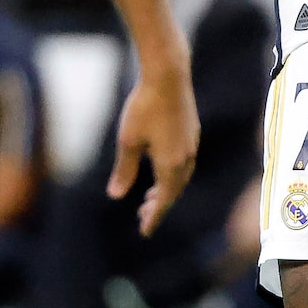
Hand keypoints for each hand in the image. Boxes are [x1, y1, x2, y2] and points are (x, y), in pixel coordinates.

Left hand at [108, 56, 199, 235]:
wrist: (168, 75)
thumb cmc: (144, 107)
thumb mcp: (128, 141)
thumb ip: (124, 171)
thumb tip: (116, 196)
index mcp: (171, 165)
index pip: (163, 201)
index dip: (153, 217)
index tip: (144, 231)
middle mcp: (186, 158)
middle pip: (174, 192)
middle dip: (159, 206)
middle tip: (142, 216)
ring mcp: (191, 145)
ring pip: (181, 178)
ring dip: (166, 190)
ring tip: (150, 196)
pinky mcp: (192, 132)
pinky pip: (184, 163)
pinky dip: (173, 174)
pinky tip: (162, 168)